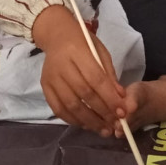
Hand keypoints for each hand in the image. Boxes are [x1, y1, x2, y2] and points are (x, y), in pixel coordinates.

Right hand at [32, 5, 130, 135]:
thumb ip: (109, 75)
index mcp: (78, 51)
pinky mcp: (44, 87)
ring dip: (88, 120)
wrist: (56, 35)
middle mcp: (61, 66)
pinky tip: (85, 124)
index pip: (96, 79)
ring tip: (102, 129)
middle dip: (101, 112)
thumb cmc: (82, 41)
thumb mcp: (100, 51)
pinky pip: (58, 108)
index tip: (122, 112)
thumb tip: (120, 99)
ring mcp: (50, 77)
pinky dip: (72, 120)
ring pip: (70, 105)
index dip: (110, 98)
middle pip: (83, 94)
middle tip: (114, 125)